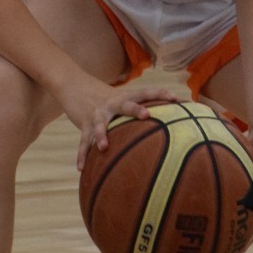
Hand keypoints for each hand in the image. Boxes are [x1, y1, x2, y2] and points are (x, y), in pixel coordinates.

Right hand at [64, 77, 180, 171]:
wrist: (76, 85)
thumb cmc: (108, 99)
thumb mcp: (123, 99)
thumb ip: (141, 108)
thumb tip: (170, 123)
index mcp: (125, 96)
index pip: (146, 92)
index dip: (161, 94)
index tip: (177, 99)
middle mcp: (112, 103)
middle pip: (126, 104)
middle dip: (136, 109)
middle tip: (147, 115)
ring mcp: (98, 113)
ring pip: (100, 123)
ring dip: (101, 135)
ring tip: (104, 147)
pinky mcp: (84, 123)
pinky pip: (83, 141)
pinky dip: (82, 154)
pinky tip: (81, 168)